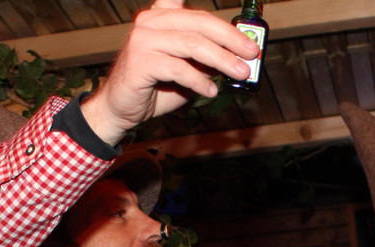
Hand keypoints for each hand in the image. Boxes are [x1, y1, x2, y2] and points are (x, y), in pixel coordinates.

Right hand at [81, 0, 258, 144]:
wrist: (122, 108)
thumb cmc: (156, 86)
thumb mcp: (187, 68)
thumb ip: (206, 58)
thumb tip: (239, 58)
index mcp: (162, 16)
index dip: (207, 7)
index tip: (234, 13)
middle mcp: (150, 22)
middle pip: (200, 23)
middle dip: (231, 38)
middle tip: (252, 53)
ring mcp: (143, 40)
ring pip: (192, 44)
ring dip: (222, 60)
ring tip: (240, 73)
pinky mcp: (140, 62)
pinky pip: (179, 68)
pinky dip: (199, 81)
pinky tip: (211, 90)